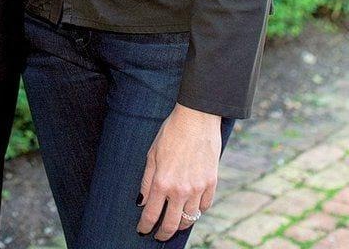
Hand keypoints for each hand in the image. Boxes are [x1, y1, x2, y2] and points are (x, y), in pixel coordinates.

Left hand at [137, 104, 220, 240]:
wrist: (197, 118)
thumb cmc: (171, 132)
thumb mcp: (152, 154)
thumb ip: (147, 181)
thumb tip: (142, 202)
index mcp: (162, 182)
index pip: (152, 214)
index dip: (145, 226)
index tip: (142, 231)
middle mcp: (180, 190)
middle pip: (171, 224)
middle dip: (163, 234)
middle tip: (158, 236)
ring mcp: (198, 188)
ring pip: (189, 219)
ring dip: (180, 224)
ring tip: (174, 224)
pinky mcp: (212, 184)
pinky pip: (204, 207)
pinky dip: (197, 211)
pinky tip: (191, 209)